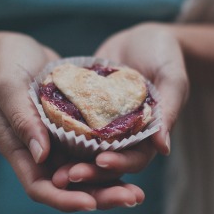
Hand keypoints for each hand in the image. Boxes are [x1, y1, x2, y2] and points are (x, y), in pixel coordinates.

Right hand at [0, 32, 143, 210]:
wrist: (17, 49)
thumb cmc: (6, 65)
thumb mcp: (8, 86)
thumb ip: (22, 119)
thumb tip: (42, 155)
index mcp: (19, 149)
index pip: (39, 187)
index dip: (64, 199)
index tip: (90, 204)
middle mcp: (40, 152)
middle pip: (69, 187)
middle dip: (99, 197)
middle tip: (131, 199)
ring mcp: (58, 142)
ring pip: (86, 173)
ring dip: (111, 183)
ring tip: (138, 193)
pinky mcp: (74, 129)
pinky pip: (94, 150)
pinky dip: (113, 158)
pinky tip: (136, 159)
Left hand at [67, 23, 188, 183]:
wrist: (143, 36)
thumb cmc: (165, 55)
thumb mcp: (172, 78)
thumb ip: (169, 110)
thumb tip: (164, 149)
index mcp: (147, 136)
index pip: (134, 159)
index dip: (120, 163)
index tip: (102, 160)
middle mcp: (123, 136)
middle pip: (106, 162)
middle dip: (89, 171)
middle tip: (66, 176)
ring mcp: (102, 125)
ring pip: (85, 150)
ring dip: (69, 161)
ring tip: (51, 167)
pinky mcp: (85, 111)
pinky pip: (71, 125)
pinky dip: (59, 133)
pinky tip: (41, 135)